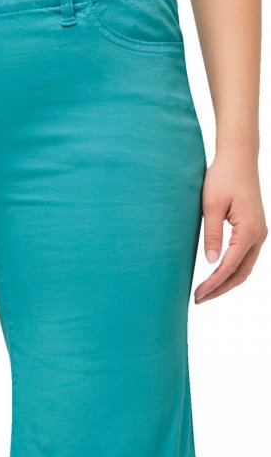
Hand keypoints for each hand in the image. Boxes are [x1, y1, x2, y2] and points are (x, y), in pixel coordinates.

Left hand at [195, 147, 267, 302]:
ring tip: (206, 292)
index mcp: (248, 229)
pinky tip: (217, 277)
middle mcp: (259, 234)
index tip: (198, 294)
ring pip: (245, 268)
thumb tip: (210, 262)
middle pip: (241, 273)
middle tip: (198, 299)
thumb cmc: (223, 176)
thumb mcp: (211, 205)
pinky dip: (233, 271)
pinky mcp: (255, 230)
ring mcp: (259, 233)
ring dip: (227, 282)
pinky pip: (246, 258)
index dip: (213, 283)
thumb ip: (212, 235)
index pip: (230, 266)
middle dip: (220, 289)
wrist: (239, 157)